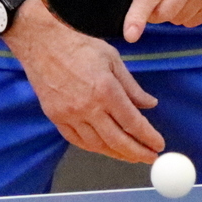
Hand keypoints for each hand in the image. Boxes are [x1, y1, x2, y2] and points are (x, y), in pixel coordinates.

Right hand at [3, 0, 164, 162]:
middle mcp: (88, 107)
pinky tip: (105, 148)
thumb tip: (150, 104)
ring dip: (117, 154)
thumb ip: (132, 86)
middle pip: (117, 140)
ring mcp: (70, 115)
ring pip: (98, 145)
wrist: (43, 43)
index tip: (158, 144)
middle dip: (137, 152)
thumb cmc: (79, 45)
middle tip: (150, 158)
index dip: (148, 137)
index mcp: (106, 90)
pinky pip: (78, 141)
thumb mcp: (113, 59)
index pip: (132, 122)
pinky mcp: (56, 118)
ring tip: (131, 155)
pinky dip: (94, 148)